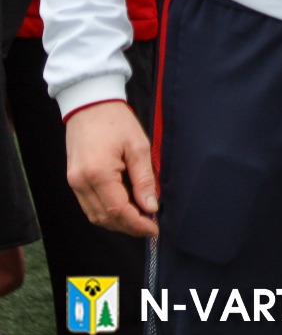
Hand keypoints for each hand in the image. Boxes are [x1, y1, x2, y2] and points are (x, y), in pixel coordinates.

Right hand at [65, 102, 157, 237]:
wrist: (90, 105)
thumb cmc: (116, 122)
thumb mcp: (139, 148)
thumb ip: (144, 180)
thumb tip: (150, 207)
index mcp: (98, 174)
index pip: (118, 211)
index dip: (137, 224)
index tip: (154, 229)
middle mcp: (81, 182)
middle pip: (104, 218)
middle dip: (128, 226)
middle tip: (150, 226)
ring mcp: (74, 182)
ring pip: (95, 215)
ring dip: (117, 222)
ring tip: (140, 219)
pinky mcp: (74, 180)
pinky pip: (89, 205)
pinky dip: (106, 212)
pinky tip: (125, 208)